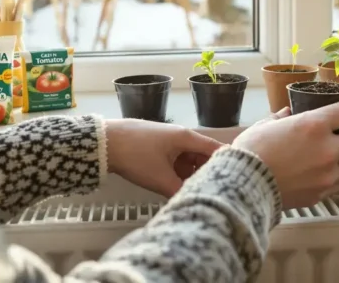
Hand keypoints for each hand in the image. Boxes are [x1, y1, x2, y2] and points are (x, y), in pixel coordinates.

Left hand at [105, 119, 222, 196]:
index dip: (225, 164)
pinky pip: (175, 160)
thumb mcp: (160, 179)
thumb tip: (193, 201)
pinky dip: (177, 172)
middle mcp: (181, 136)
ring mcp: (168, 141)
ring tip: (190, 191)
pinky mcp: (157, 146)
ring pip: (188, 159)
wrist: (104, 143)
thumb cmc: (134, 155)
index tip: (233, 180)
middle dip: (205, 174)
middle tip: (207, 192)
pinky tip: (173, 186)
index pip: (216, 150)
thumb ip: (180, 191)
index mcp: (187, 138)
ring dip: (190, 174)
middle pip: (202, 156)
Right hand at [232, 99, 338, 208]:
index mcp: (314, 126)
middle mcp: (327, 150)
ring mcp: (326, 175)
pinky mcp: (319, 194)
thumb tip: (288, 113)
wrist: (243, 187)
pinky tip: (328, 170)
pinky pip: (338, 183)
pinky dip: (337, 174)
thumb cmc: (250, 152)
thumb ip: (282, 117)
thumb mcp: (265, 125)